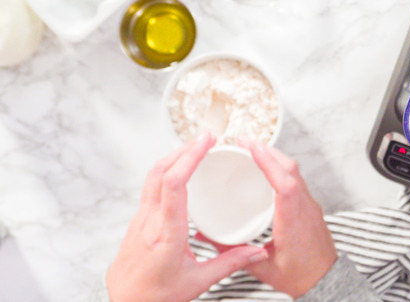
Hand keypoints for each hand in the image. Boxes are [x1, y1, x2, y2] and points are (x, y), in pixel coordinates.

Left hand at [106, 132, 267, 301]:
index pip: (173, 184)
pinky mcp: (138, 220)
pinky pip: (150, 186)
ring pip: (151, 176)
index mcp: (166, 234)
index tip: (205, 142)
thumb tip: (257, 250)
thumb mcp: (198, 282)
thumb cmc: (157, 297)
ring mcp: (140, 219)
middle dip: (184, 149)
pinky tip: (179, 171)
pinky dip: (166, 170)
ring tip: (195, 148)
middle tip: (206, 138)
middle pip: (160, 172)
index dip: (189, 158)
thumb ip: (230, 263)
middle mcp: (149, 222)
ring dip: (173, 157)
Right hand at [237, 139, 338, 297]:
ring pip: (295, 172)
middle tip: (244, 142)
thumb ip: (235, 254)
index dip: (269, 163)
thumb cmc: (301, 277)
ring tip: (253, 150)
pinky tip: (269, 169)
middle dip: (268, 151)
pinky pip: (297, 180)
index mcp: (294, 222)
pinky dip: (282, 169)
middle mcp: (305, 208)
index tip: (252, 147)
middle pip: (291, 170)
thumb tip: (208, 238)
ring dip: (275, 157)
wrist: (326, 281)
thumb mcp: (263, 269)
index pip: (285, 185)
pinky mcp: (310, 207)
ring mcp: (310, 206)